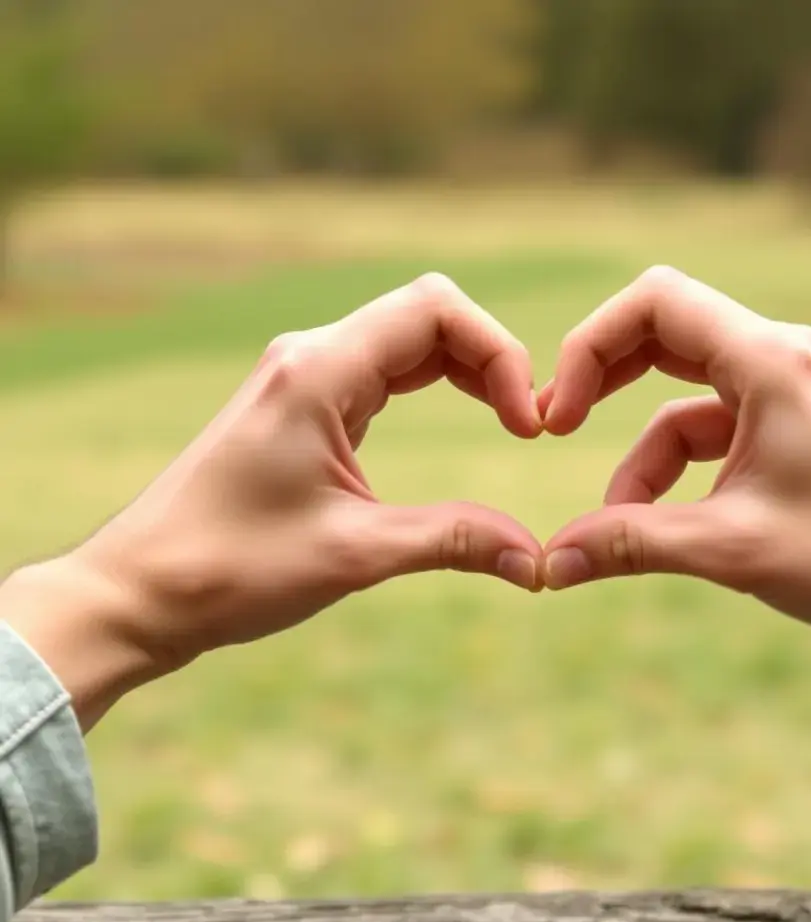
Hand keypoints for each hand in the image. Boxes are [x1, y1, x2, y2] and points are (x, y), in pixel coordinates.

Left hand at [0, 274, 542, 728]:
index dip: (500, 354)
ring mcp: (301, 379)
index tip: (526, 426)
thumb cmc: (230, 568)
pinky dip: (432, 386)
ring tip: (507, 423)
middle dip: (491, 360)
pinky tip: (456, 421)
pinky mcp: (299, 407)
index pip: (436, 310)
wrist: (141, 591)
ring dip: (465, 372)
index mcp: (319, 372)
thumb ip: (453, 540)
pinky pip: (382, 371)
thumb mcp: (356, 553)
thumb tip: (536, 559)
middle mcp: (309, 358)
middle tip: (525, 428)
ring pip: (407, 341)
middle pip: (428, 316)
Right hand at [541, 267, 810, 669]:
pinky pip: (713, 436)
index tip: (560, 414)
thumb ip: (632, 544)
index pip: (655, 301)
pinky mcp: (794, 433)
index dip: (590, 345)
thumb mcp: (732, 548)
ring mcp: (788, 395)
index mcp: (769, 361)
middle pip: (663, 336)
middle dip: (603, 383)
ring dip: (640, 459)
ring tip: (618, 527)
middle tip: (558, 429)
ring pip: (683, 403)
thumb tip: (552, 562)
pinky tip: (664, 528)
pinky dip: (678, 474)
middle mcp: (778, 361)